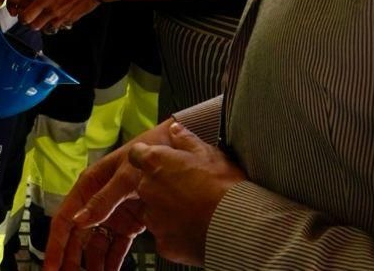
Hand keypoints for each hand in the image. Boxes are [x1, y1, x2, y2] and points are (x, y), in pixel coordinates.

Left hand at [18, 0, 100, 30]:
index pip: (27, 16)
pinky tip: (58, 11)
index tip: (21, 11)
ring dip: (43, 23)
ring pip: (46, 28)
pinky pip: (59, 25)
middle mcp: (52, 11)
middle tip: (32, 14)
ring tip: (44, 13)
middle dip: (30, 22)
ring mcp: (62, 17)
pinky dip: (55, 22)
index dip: (21, 16)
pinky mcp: (72, 19)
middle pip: (34, 27)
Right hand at [44, 134, 152, 269]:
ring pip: (95, 246)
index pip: (65, 219)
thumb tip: (80, 221)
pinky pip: (116, 248)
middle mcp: (97, 203)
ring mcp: (113, 215)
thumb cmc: (146, 155)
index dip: (56, 244)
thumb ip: (103, 199)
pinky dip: (112, 263)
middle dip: (71, 260)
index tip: (51, 266)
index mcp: (88, 187)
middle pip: (78, 238)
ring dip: (91, 265)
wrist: (173, 150)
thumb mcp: (124, 175)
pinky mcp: (129, 224)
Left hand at [122, 122, 247, 265]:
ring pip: (152, 211)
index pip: (137, 155)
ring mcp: (153, 218)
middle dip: (160, 186)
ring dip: (165, 210)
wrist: (236, 226)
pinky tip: (194, 229)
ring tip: (192, 211)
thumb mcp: (210, 154)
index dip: (148, 157)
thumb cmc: (224, 187)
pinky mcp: (162, 242)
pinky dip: (175, 233)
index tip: (161, 161)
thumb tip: (175, 129)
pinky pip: (164, 235)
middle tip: (185, 189)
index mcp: (157, 163)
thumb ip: (187, 140)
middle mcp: (148, 189)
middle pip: (145, 185)